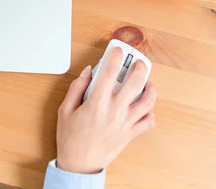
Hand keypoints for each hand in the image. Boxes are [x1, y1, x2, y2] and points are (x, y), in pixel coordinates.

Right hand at [56, 47, 156, 173]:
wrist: (80, 164)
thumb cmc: (70, 138)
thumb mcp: (65, 109)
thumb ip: (76, 88)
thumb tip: (87, 72)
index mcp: (96, 103)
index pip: (109, 72)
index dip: (115, 57)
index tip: (117, 50)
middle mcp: (115, 111)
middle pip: (135, 82)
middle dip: (139, 67)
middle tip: (138, 62)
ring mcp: (125, 122)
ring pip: (147, 101)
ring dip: (150, 88)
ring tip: (147, 81)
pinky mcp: (131, 133)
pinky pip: (148, 121)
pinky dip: (150, 112)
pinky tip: (144, 106)